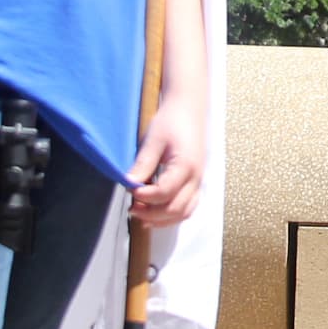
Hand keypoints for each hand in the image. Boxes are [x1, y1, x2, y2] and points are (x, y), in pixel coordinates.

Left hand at [129, 91, 208, 228]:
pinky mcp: (196, 182)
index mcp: (185, 165)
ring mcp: (198, 182)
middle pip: (176, 208)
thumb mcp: (153, 139)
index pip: (164, 192)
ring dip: (162, 219)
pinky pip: (188, 207)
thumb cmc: (171, 121)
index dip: (144, 196)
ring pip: (184, 213)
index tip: (129, 191)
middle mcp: (196, 177)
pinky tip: (155, 214)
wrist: (188, 109)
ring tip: (141, 216)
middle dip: (152, 213)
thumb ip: (143, 163)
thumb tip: (129, 184)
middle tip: (131, 209)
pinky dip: (172, 215)